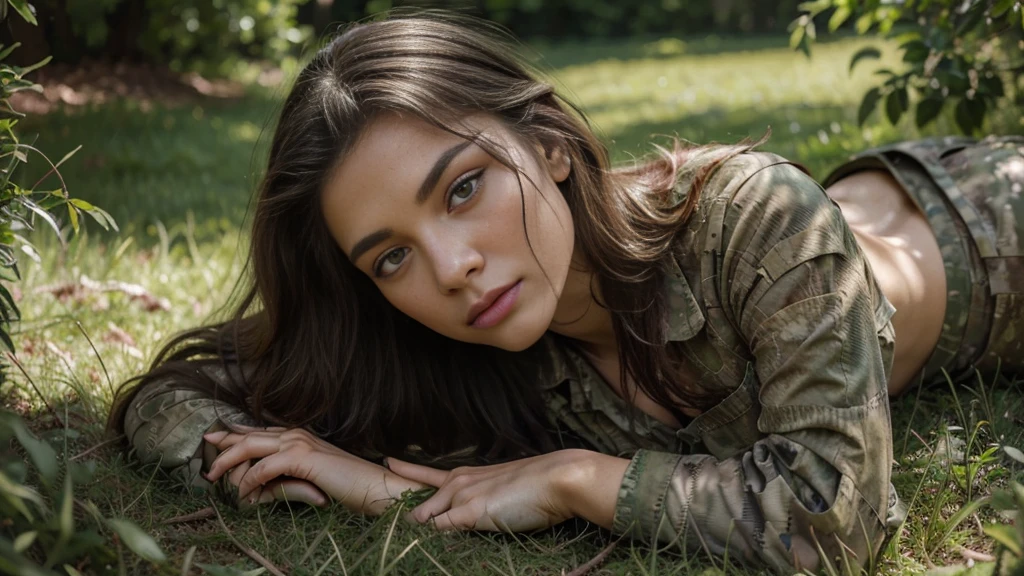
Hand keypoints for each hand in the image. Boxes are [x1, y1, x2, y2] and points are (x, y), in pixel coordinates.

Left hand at [204, 426, 424, 514]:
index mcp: (300, 436)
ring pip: (251, 447)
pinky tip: (244, 493)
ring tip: (214, 476)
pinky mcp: (301, 458)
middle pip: (250, 434)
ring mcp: (299, 443)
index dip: (236, 434)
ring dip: (229, 462)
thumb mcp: (312, 476)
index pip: (261, 432)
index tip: (217, 437)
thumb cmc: (347, 485)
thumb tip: (266, 483)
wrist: (372, 486)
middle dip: (225, 441)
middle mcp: (296, 434)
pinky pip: (264, 467)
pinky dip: (250, 481)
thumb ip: (289, 474)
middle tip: (206, 446)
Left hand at [386, 450, 593, 531]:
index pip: (421, 478)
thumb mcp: (502, 491)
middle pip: (415, 505)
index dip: (401, 478)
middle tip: (373, 525)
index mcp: (463, 475)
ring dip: (412, 533)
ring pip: (422, 519)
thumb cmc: (538, 486)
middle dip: (397, 519)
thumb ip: (482, 501)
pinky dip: (429, 541)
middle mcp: (456, 482)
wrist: (559, 478)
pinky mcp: (470, 512)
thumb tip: (475, 517)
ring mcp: (461, 495)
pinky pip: (439, 530)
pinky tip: (417, 549)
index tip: (382, 472)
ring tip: (389, 549)